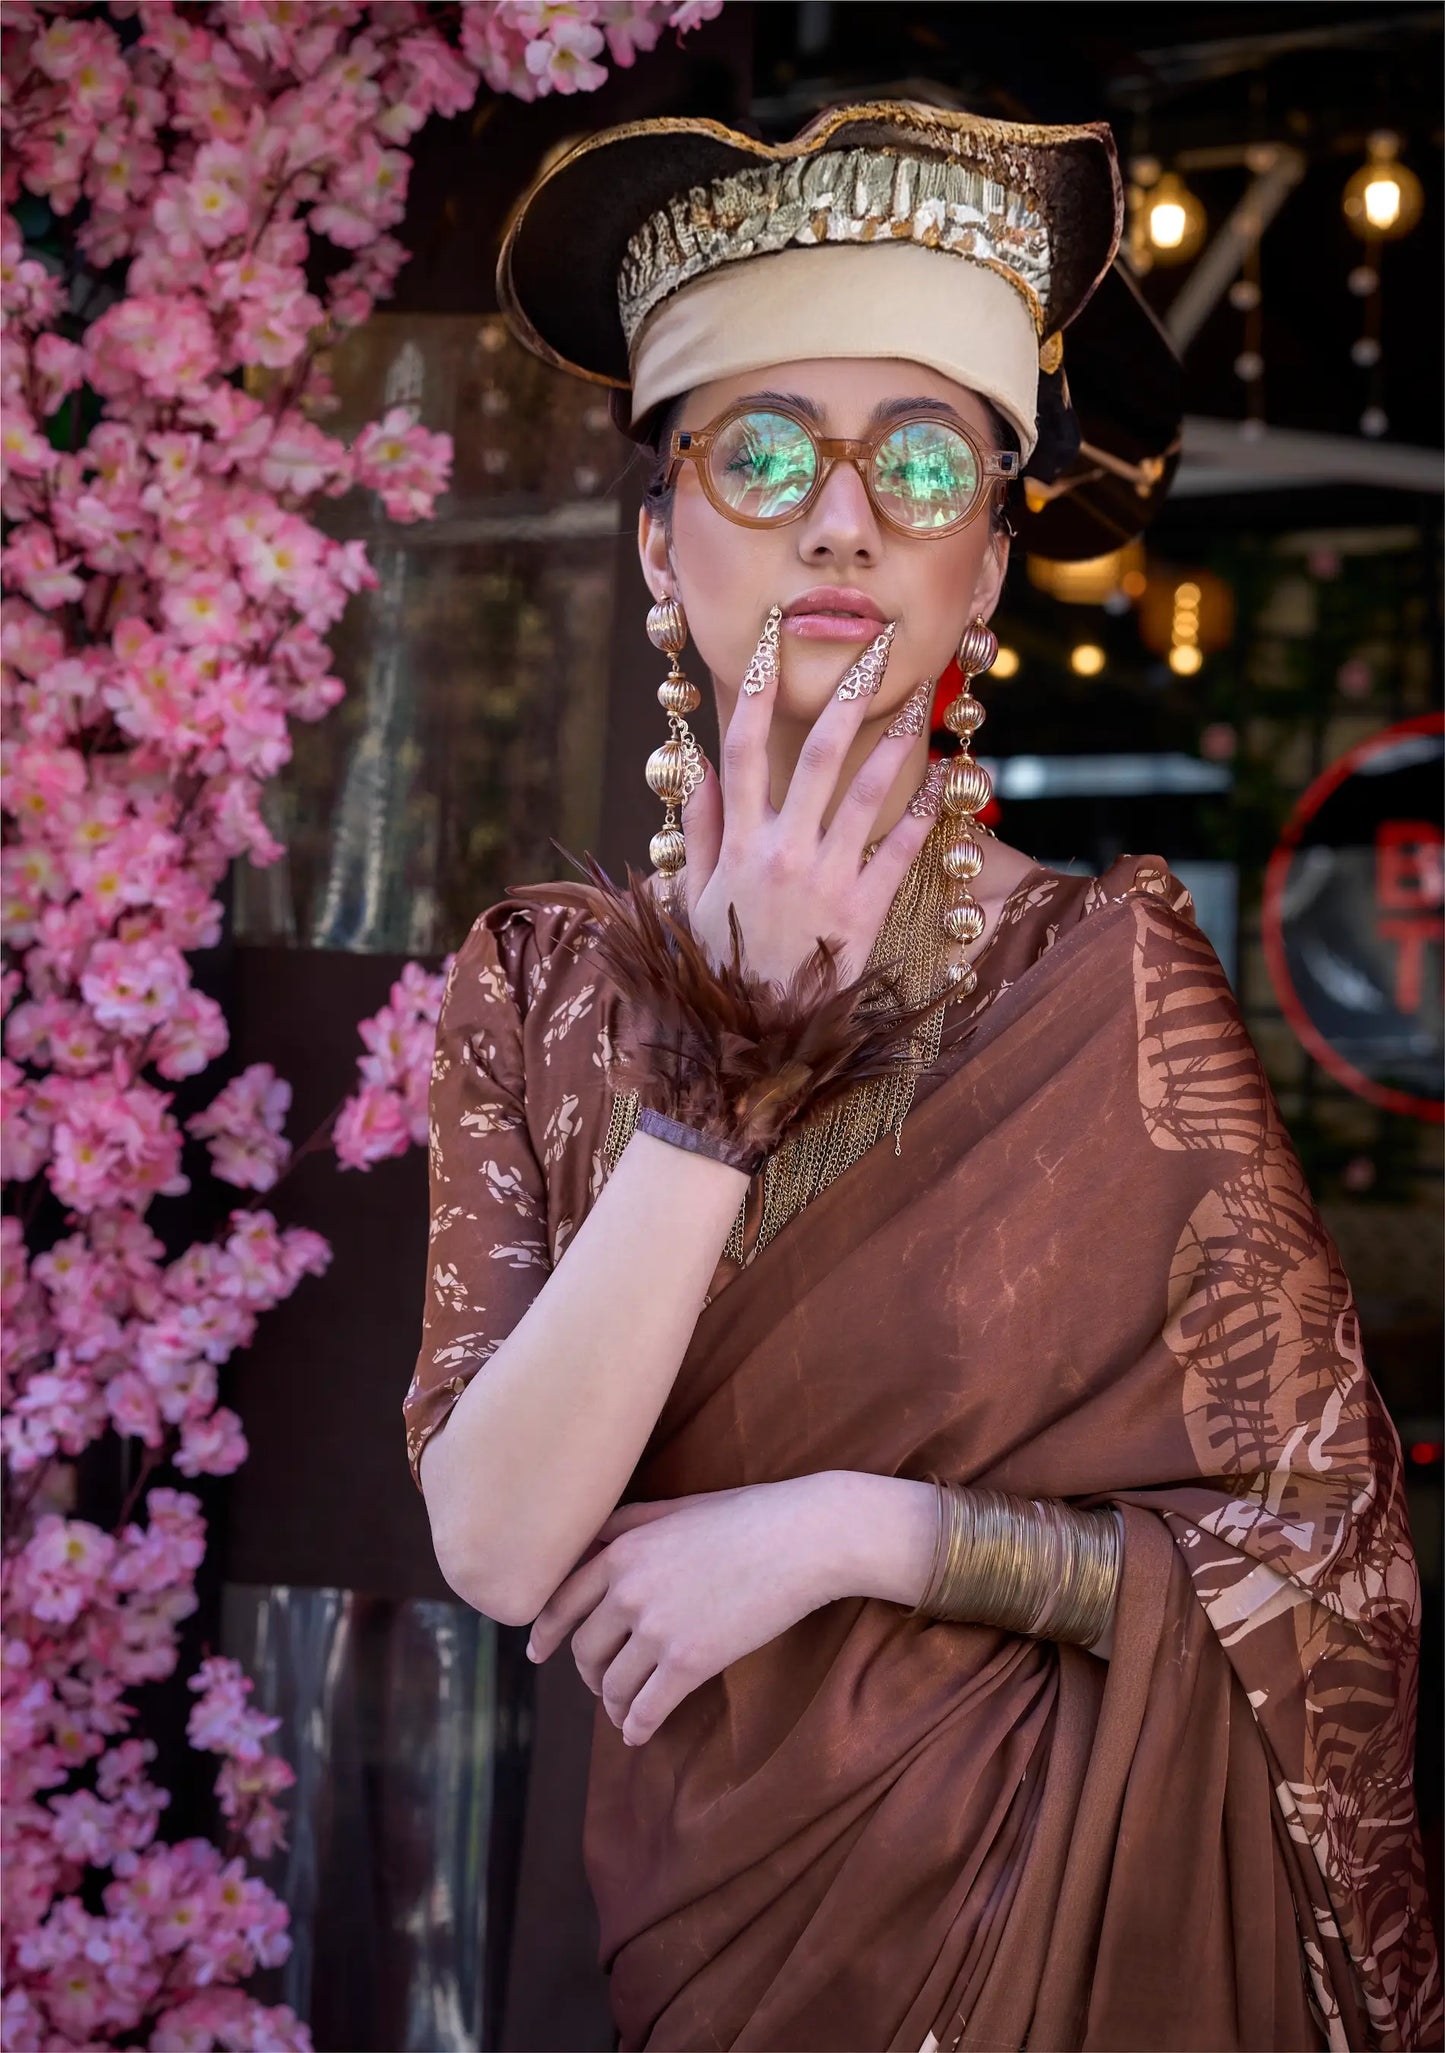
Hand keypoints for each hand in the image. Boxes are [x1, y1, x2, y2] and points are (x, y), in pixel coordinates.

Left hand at [525, 1477, 839, 1745]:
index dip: (545, 1634)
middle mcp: (628, 1591)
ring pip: (613, 1684)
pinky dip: (636, 1726)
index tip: (537, 1653)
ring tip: (622, 1712)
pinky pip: (648, 1707)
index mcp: (621, 1551)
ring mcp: (657, 1629)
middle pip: (584, 1650)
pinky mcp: (690, 1662)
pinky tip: (637, 1734)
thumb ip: (627, 1525)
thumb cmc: (746, 1516)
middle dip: (587, 1673)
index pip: (561, 1602)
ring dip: (613, 1704)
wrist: (802, 1538)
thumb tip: (590, 1548)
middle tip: (598, 1684)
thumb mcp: (676, 1508)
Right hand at [678, 608, 939, 987]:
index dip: (758, 693)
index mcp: (739, 843)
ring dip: (898, 740)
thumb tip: (698, 767)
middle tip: (874, 647)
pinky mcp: (863, 909)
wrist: (756, 1031)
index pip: (745, 749)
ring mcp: (826, 877)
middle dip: (846, 694)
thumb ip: (700, 828)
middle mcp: (783, 850)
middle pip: (818, 754)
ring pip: (868, 792)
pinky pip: (899, 851)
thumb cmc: (723, 961)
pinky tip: (947, 780)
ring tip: (920, 698)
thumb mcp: (695, 895)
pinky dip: (925, 813)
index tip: (771, 643)